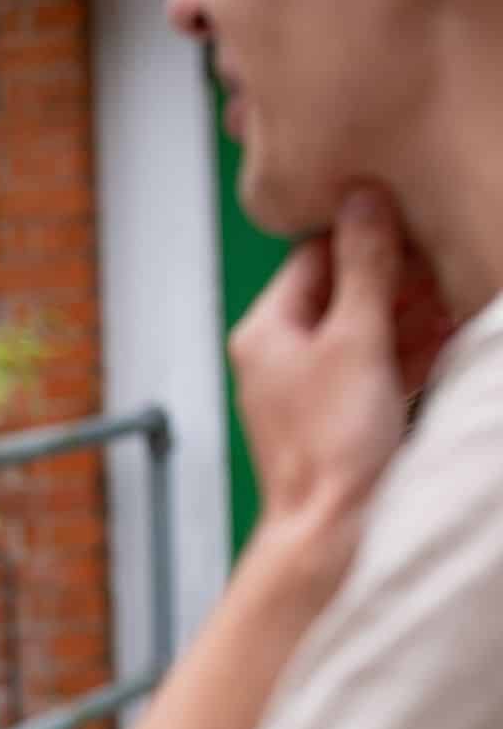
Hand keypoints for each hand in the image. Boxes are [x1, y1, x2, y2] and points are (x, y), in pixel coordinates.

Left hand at [231, 186, 448, 543]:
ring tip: (462, 290)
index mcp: (265, 330)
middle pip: (346, 291)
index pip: (316, 256)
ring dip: (417, 310)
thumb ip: (366, 268)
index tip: (419, 216)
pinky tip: (454, 333)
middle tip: (453, 253)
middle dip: (402, 274)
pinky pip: (382, 366)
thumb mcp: (357, 338)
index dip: (369, 233)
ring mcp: (312, 386)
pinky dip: (415, 350)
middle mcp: (281, 354)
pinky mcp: (344, 415)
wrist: (334, 530)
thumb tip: (364, 198)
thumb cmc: (333, 441)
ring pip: (370, 328)